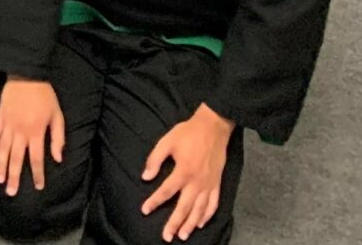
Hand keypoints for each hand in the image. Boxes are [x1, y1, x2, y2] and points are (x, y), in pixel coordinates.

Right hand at [0, 77, 67, 196]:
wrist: (26, 74)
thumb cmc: (45, 95)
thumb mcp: (58, 116)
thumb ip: (58, 138)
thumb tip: (58, 158)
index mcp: (36, 132)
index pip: (37, 158)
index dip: (38, 174)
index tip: (38, 187)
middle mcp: (20, 131)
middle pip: (17, 158)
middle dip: (14, 176)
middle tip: (11, 192)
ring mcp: (8, 125)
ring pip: (3, 149)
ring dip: (1, 166)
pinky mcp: (0, 117)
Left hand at [140, 105, 233, 241]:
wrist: (213, 127)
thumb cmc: (188, 133)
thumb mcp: (167, 141)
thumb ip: (155, 159)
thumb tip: (145, 177)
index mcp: (183, 172)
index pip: (166, 191)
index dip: (154, 202)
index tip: (145, 210)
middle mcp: (197, 182)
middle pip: (184, 207)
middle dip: (174, 223)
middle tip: (166, 237)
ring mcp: (208, 185)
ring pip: (199, 210)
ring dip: (190, 224)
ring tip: (183, 236)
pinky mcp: (217, 184)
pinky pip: (213, 204)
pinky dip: (208, 215)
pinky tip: (201, 223)